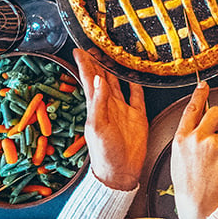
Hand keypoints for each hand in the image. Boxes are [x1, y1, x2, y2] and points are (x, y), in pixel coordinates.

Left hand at [74, 48, 146, 190]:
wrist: (121, 172)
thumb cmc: (104, 153)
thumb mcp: (98, 127)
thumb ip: (99, 102)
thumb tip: (100, 79)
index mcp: (96, 106)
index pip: (89, 79)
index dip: (85, 64)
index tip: (79, 50)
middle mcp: (109, 105)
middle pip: (103, 78)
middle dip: (99, 62)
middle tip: (97, 46)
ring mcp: (123, 109)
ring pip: (118, 83)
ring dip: (115, 70)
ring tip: (114, 55)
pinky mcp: (137, 115)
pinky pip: (136, 95)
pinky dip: (135, 84)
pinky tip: (135, 76)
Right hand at [171, 83, 217, 218]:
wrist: (202, 207)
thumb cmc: (190, 188)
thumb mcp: (180, 160)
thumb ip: (189, 142)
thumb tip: (201, 131)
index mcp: (181, 140)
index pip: (191, 110)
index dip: (198, 95)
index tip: (203, 85)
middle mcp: (196, 138)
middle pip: (215, 112)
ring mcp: (214, 143)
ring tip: (216, 166)